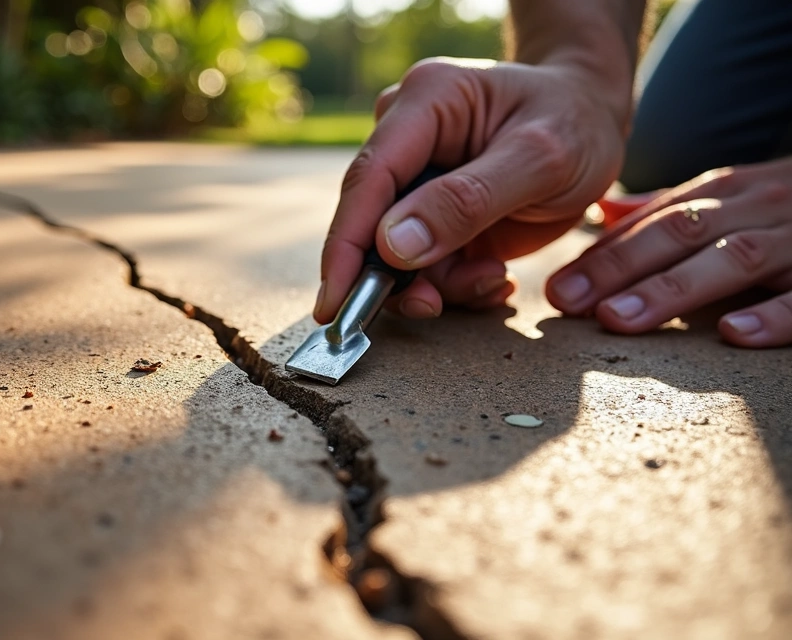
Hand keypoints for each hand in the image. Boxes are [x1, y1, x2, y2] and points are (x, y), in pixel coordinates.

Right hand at [315, 58, 627, 321]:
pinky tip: (495, 276)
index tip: (334, 304)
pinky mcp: (428, 210)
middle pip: (371, 222)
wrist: (594, 121)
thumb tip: (391, 245)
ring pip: (396, 254)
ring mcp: (414, 176)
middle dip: (398, 276)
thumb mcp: (541, 159)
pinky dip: (455, 283)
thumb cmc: (575, 122)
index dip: (345, 244)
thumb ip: (467, 200)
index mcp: (425, 103)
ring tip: (494, 278)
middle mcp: (406, 137)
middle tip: (434, 307)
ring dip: (440, 283)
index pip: (368, 179)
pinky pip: (422, 263)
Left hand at [547, 156, 791, 347]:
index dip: (603, 257)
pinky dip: (776, 313)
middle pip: (682, 235)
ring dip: (674, 290)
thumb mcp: (736, 193)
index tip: (556, 290)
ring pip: (736, 258)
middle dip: (620, 269)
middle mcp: (761, 209)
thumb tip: (606, 217)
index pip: (654, 224)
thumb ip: (674, 209)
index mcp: (729, 193)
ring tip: (621, 320)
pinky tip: (735, 333)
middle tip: (570, 304)